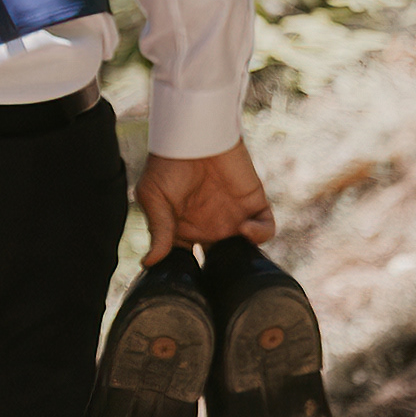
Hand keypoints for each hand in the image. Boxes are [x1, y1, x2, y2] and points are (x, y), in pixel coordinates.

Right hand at [136, 140, 274, 267]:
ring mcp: (233, 218)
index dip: (191, 276)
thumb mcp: (154, 198)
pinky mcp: (254, 205)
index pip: (189, 262)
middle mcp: (209, 228)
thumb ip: (158, 231)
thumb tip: (149, 263)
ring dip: (242, 257)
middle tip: (218, 277)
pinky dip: (260, 235)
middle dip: (222, 274)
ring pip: (246, 251)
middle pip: (221, 263)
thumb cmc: (167, 164)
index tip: (189, 282)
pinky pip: (266, 230)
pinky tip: (245, 229)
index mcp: (183, 231)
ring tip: (233, 251)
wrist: (194, 134)